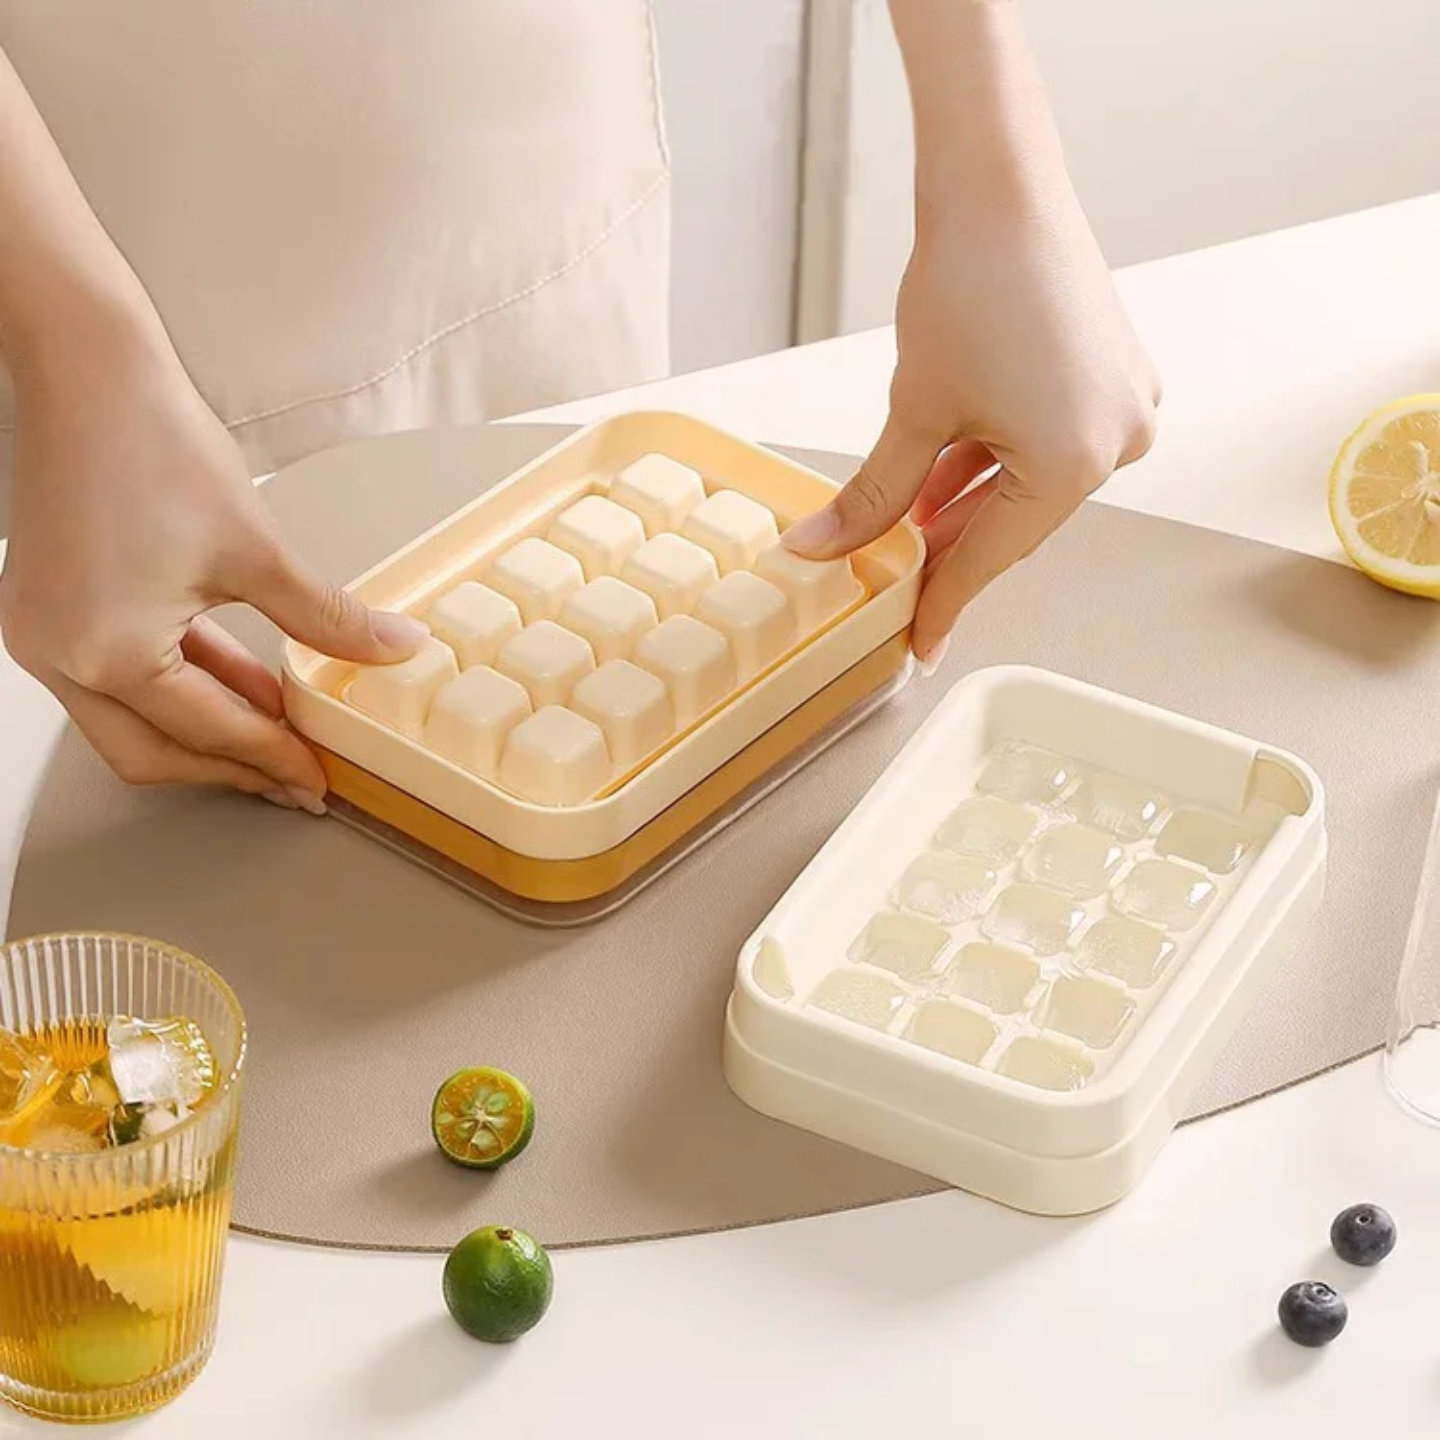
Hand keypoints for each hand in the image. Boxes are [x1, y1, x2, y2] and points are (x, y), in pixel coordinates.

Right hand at [0, 332, 425, 809]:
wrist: (88, 369)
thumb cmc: (150, 441)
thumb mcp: (258, 550)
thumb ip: (328, 618)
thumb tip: (391, 650)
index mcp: (108, 650)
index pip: (208, 730)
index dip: (274, 759)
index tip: (316, 778)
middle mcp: (60, 655)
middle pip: (154, 751)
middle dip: (231, 766)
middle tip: (295, 776)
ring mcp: (44, 634)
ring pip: (131, 720)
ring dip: (206, 726)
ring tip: (279, 731)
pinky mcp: (48, 610)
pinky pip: (117, 674)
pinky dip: (178, 684)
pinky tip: (238, 683)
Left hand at [783, 35, 1159, 666]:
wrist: (1001, 184)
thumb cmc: (964, 287)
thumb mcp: (912, 413)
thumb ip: (871, 497)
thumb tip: (818, 553)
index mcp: (1075, 465)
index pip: (991, 557)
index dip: (942, 603)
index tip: (915, 645)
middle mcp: (1118, 445)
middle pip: (1014, 523)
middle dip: (950, 549)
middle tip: (898, 585)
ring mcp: (1125, 408)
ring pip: (1028, 484)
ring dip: (968, 505)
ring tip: (907, 528)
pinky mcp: (1114, 377)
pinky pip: (1047, 443)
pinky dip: (995, 463)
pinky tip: (943, 479)